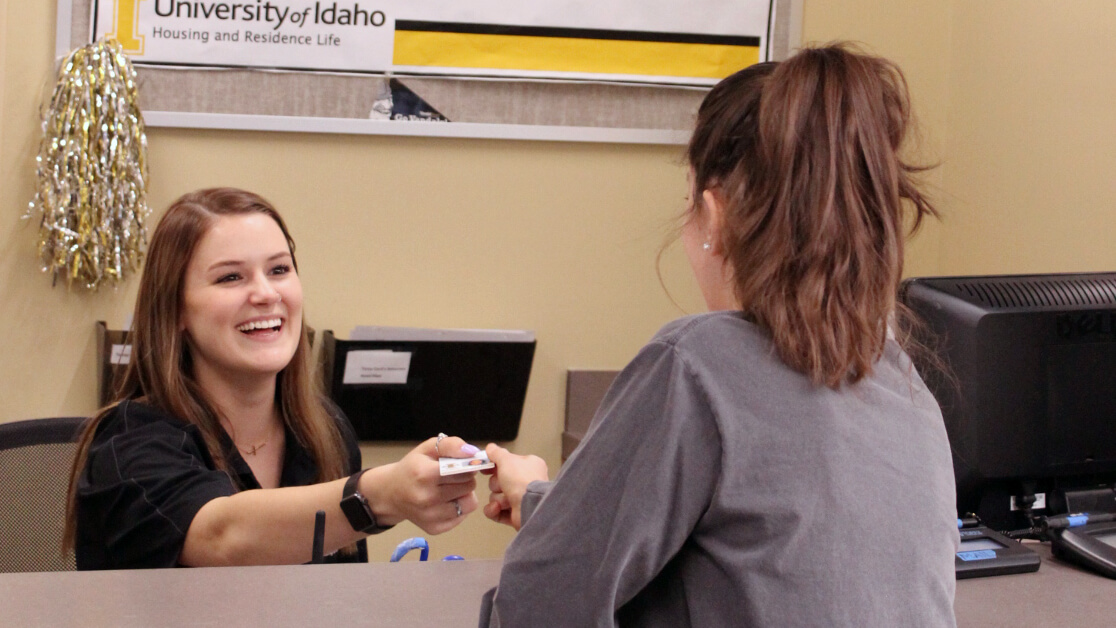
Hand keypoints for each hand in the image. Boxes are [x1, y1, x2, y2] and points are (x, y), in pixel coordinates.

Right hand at [364, 435, 478, 533]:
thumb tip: (473, 453)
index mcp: (425, 474)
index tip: (461, 465)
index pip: (464, 471)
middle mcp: (427, 498)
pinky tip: (446, 501)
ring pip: (470, 503)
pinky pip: (463, 516)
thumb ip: (451, 445)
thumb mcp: (428, 448)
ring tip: (451, 489)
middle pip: (469, 486)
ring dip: (465, 494)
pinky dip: (459, 508)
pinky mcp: (434, 529)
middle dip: (466, 479)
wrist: (391, 493)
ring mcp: (430, 516)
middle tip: (453, 477)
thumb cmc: (412, 467)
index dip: (467, 466)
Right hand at [483, 444, 548, 530]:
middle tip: (503, 484)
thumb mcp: (507, 460)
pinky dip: (494, 510)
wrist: (530, 506)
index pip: (507, 463)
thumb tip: (490, 447)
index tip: (486, 467)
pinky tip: (498, 508)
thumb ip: (497, 453)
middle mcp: (526, 482)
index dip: (495, 465)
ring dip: (497, 498)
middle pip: (499, 481)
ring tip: (506, 500)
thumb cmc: (523, 480)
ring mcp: (521, 499)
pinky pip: (496, 511)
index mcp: (529, 466)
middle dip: (497, 484)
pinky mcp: (515, 515)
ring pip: (496, 496)